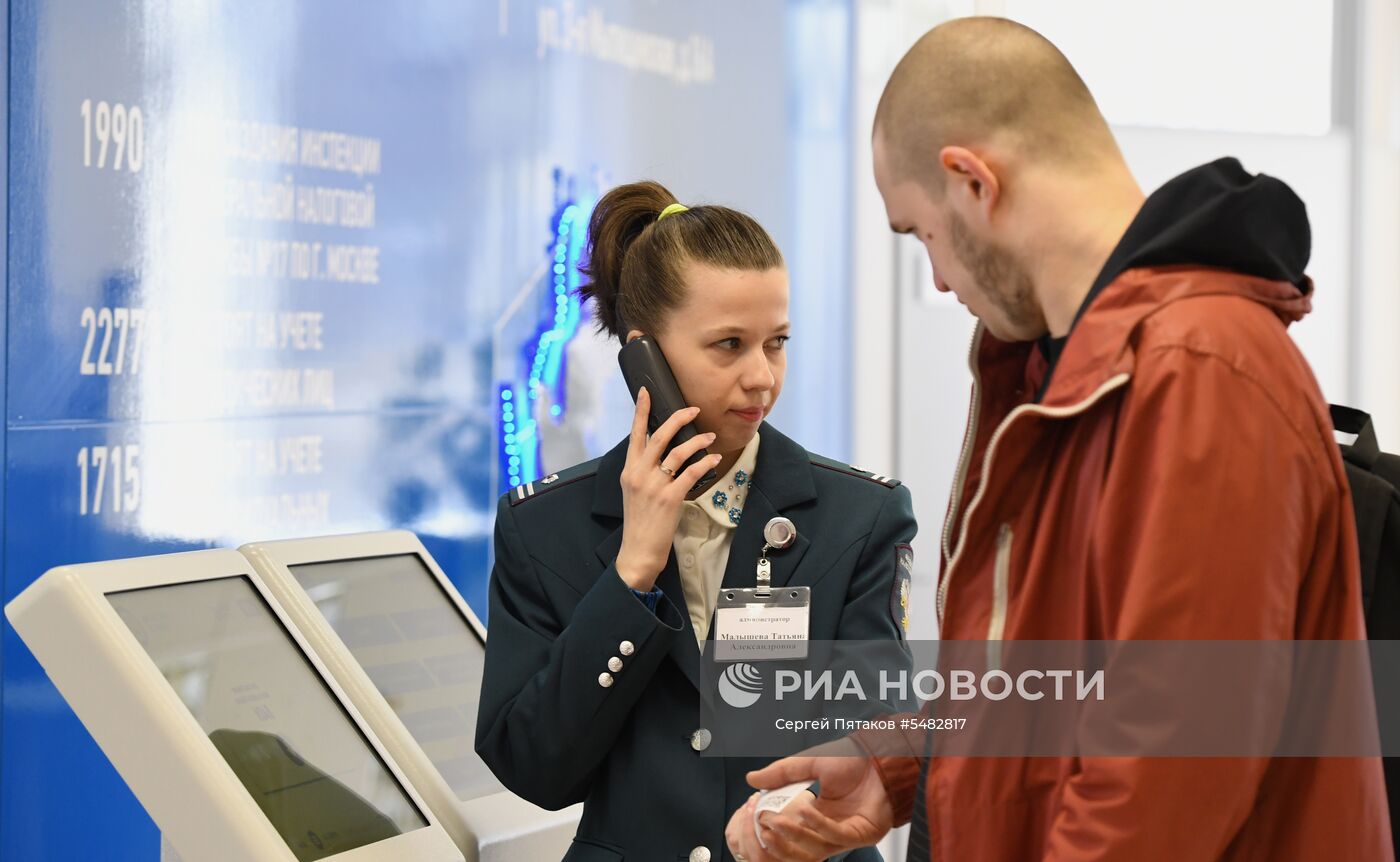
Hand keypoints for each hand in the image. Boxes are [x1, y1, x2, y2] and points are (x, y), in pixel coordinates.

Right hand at [615, 387, 720, 590]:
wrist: (638, 550)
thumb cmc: (639, 521)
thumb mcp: (633, 491)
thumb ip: (643, 471)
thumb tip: (660, 453)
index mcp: (629, 470)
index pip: (635, 434)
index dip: (640, 411)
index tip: (646, 391)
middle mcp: (639, 474)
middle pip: (660, 435)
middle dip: (679, 418)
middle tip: (694, 410)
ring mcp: (654, 485)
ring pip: (679, 452)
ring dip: (698, 441)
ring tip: (711, 437)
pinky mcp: (670, 498)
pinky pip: (692, 473)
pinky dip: (705, 464)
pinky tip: (713, 460)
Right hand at [725, 738, 893, 861]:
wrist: (882, 754)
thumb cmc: (853, 759)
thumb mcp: (809, 763)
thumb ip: (781, 772)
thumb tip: (752, 779)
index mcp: (817, 815)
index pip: (790, 832)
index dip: (772, 830)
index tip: (756, 818)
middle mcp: (829, 829)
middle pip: (799, 850)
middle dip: (778, 842)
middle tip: (762, 825)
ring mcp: (845, 834)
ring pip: (814, 849)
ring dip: (793, 835)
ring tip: (776, 820)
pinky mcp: (861, 834)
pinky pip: (835, 836)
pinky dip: (817, 825)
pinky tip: (804, 810)